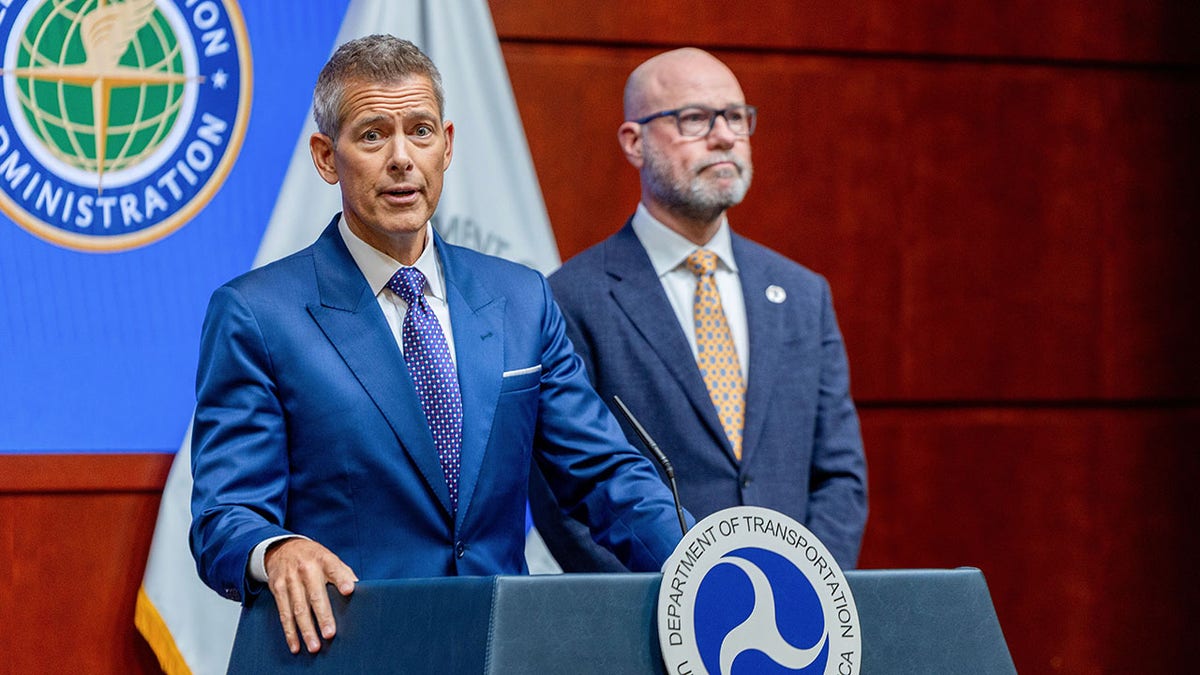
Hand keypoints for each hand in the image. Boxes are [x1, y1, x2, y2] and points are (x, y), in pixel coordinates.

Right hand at [264, 538, 357, 653]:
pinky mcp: (277, 588)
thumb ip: (344, 574)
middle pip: (315, 595)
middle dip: (323, 616)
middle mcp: (306, 569)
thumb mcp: (330, 558)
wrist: (283, 548)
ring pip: (298, 608)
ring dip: (306, 630)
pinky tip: (295, 645)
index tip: (349, 591)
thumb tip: (362, 592)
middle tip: (330, 634)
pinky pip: (284, 613)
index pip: (334, 569)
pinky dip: (289, 631)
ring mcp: (290, 579)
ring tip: (314, 646)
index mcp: (323, 559)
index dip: (342, 579)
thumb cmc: (314, 558)